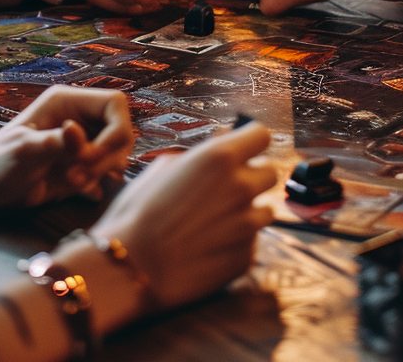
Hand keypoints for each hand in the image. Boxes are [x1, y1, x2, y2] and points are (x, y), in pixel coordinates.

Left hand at [0, 86, 134, 207]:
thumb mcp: (24, 152)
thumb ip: (55, 143)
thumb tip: (77, 131)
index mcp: (68, 102)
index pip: (115, 104)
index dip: (115, 130)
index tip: (91, 156)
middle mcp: (80, 118)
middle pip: (121, 130)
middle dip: (106, 157)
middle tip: (77, 176)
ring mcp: (82, 141)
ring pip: (117, 152)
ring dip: (102, 171)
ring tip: (72, 183)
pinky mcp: (81, 164)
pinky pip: (107, 169)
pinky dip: (99, 181)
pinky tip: (79, 190)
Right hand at [88, 122, 274, 314]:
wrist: (133, 265)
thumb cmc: (140, 210)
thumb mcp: (165, 166)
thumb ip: (201, 154)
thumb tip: (221, 142)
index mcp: (220, 157)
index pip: (261, 136)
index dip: (251, 141)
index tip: (243, 147)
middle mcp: (242, 187)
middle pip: (270, 173)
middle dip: (252, 176)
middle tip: (227, 186)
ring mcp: (248, 225)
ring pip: (265, 209)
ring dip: (248, 210)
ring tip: (216, 219)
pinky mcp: (246, 257)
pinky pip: (251, 241)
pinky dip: (236, 241)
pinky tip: (208, 245)